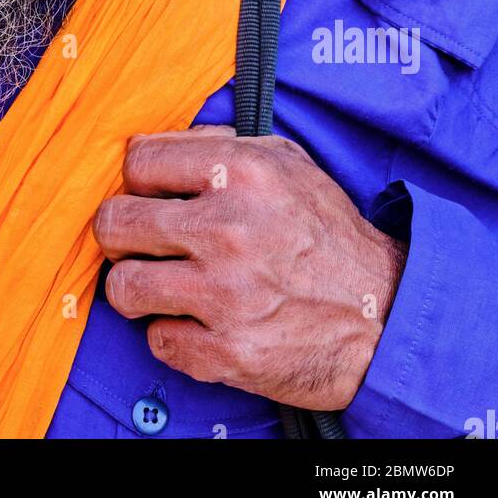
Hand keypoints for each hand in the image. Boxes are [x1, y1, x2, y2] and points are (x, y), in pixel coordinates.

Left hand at [93, 125, 407, 410]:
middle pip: (114, 223)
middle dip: (121, 232)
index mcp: (242, 172)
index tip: (150, 195)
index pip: (138, 161)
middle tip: (140, 241)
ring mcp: (225, 294)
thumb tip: (153, 148)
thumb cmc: (325, 233)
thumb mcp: (285, 162)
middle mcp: (229, 229)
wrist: (383, 315)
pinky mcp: (227, 352)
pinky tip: (199, 322)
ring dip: (138, 286)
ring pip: (123, 286)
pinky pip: (157, 340)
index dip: (137, 179)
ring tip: (162, 283)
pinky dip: (173, 334)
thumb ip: (219, 145)